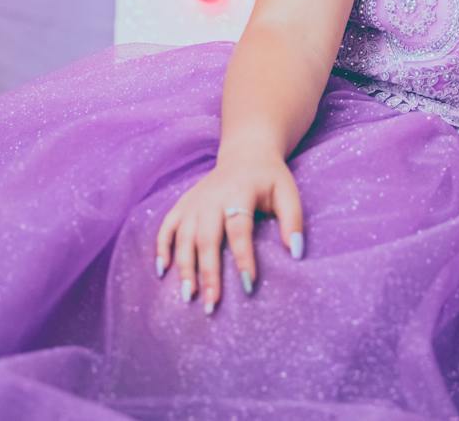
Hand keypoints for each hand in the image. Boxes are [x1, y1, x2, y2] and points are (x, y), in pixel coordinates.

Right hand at [155, 145, 305, 314]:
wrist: (246, 154)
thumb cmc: (270, 179)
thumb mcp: (288, 192)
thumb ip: (293, 220)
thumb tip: (296, 253)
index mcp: (239, 192)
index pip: (240, 228)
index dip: (243, 257)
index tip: (248, 285)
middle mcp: (212, 198)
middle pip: (207, 238)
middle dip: (208, 273)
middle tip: (212, 303)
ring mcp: (194, 202)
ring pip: (184, 237)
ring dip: (185, 268)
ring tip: (189, 297)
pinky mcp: (182, 205)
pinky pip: (166, 227)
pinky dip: (161, 248)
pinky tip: (163, 271)